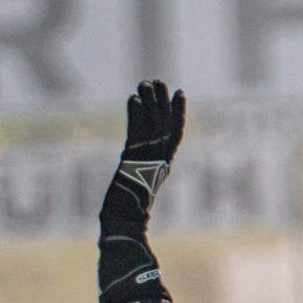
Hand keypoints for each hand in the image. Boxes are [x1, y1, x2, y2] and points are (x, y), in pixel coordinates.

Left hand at [108, 78, 185, 218]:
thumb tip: (135, 158)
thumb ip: (141, 169)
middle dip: (163, 100)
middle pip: (165, 124)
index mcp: (163, 165)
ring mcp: (147, 161)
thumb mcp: (138, 185)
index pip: (176, 133)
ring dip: (149, 102)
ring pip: (152, 125)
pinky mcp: (133, 161)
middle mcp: (159, 160)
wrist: (123, 222)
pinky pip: (136, 133)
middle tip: (159, 80)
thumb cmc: (128, 211)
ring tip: (145, 82)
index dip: (178, 112)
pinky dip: (136, 115)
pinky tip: (133, 99)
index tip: (179, 92)